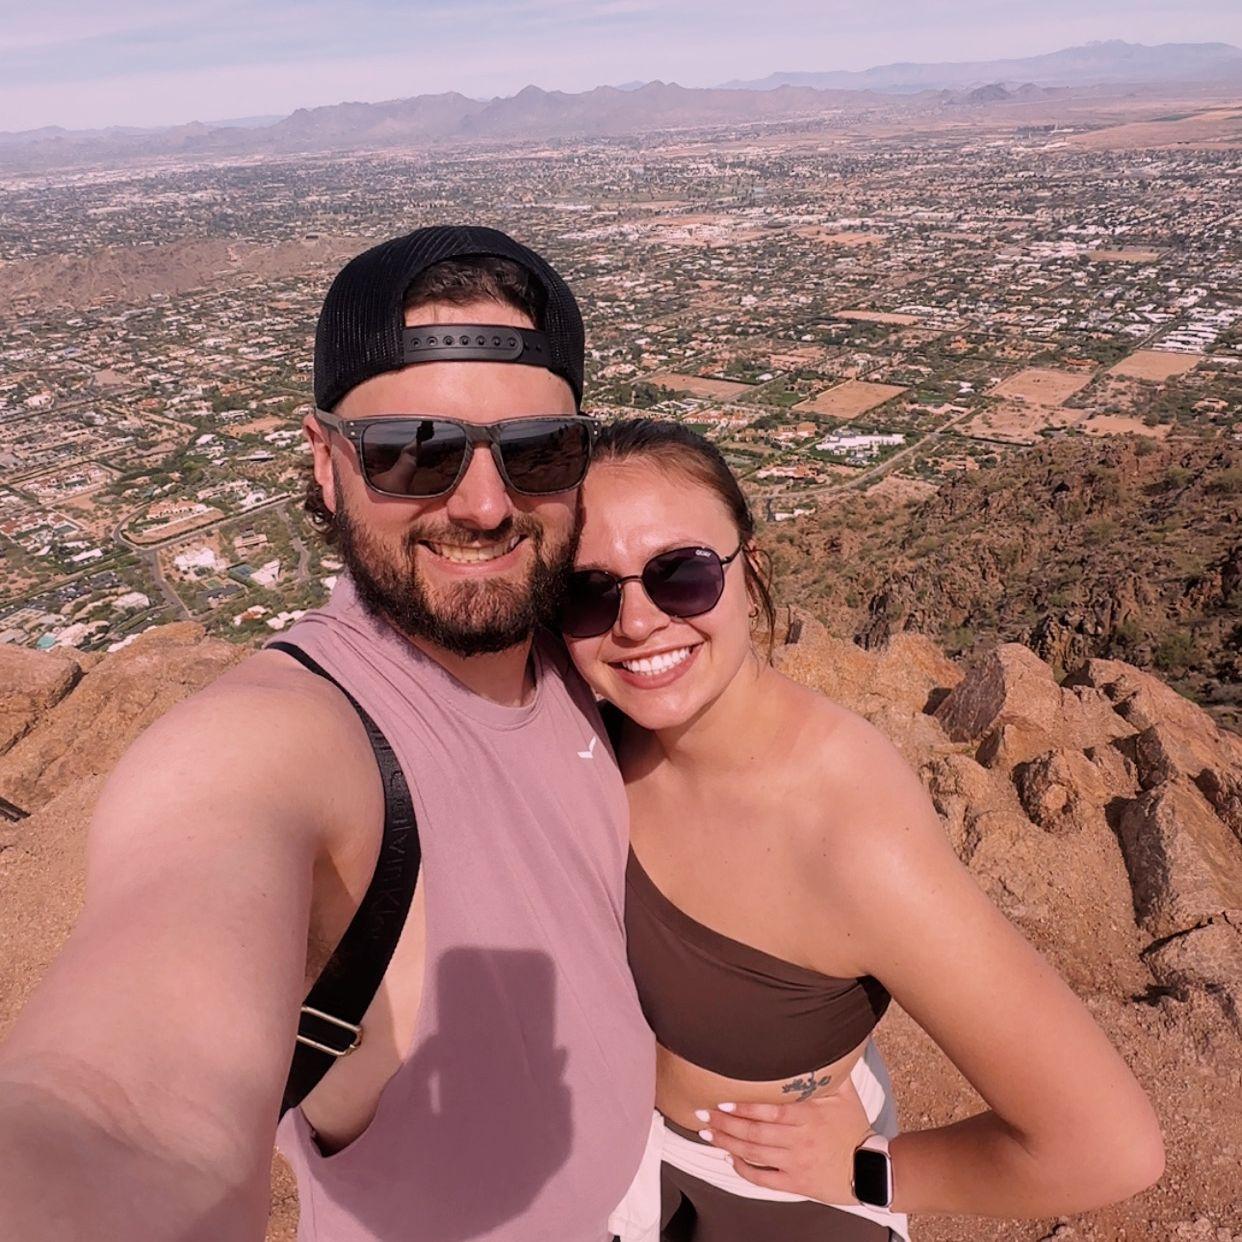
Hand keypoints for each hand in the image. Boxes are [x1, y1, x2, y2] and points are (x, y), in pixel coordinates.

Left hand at [695, 1075, 872, 1203]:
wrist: (871, 1171)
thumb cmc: (854, 1127)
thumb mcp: (846, 1095)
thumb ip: (830, 1071)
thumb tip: (826, 1040)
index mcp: (808, 1116)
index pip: (770, 1111)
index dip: (744, 1107)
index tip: (722, 1100)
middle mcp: (798, 1140)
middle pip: (755, 1133)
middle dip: (725, 1123)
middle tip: (702, 1114)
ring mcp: (795, 1163)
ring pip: (755, 1154)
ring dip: (727, 1143)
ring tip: (706, 1133)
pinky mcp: (796, 1184)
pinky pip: (764, 1179)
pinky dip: (744, 1170)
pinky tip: (729, 1159)